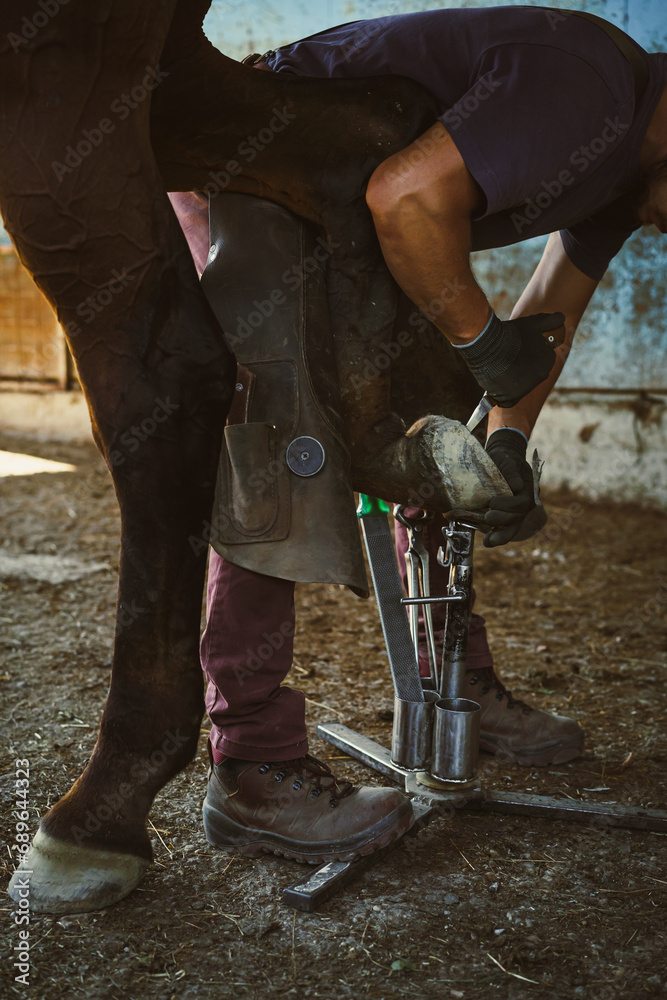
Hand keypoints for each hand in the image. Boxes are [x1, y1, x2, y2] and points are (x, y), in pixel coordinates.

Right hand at [459, 312, 563, 407]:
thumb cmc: (510, 333)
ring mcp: (526, 388)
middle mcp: (541, 376)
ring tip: (500, 369)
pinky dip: (503, 395)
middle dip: (521, 371)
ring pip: (520, 388)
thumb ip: (550, 321)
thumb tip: (562, 317)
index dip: (528, 358)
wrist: (488, 344)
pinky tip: (497, 384)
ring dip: (512, 382)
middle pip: (530, 376)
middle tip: (508, 361)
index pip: (540, 363)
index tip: (518, 353)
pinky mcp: (511, 396)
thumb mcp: (533, 323)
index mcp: (548, 360)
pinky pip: (509, 400)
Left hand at [483, 429, 546, 546]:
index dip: (508, 505)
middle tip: (486, 516)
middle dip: (501, 519)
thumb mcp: (508, 459)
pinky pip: (505, 530)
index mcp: (529, 489)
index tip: (492, 501)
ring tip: (488, 541)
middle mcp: (525, 504)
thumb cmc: (505, 459)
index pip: (522, 503)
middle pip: (517, 518)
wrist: (501, 461)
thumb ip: (511, 471)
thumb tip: (517, 485)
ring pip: (513, 529)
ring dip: (500, 536)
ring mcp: (517, 512)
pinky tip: (487, 542)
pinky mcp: (507, 517)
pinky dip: (496, 537)